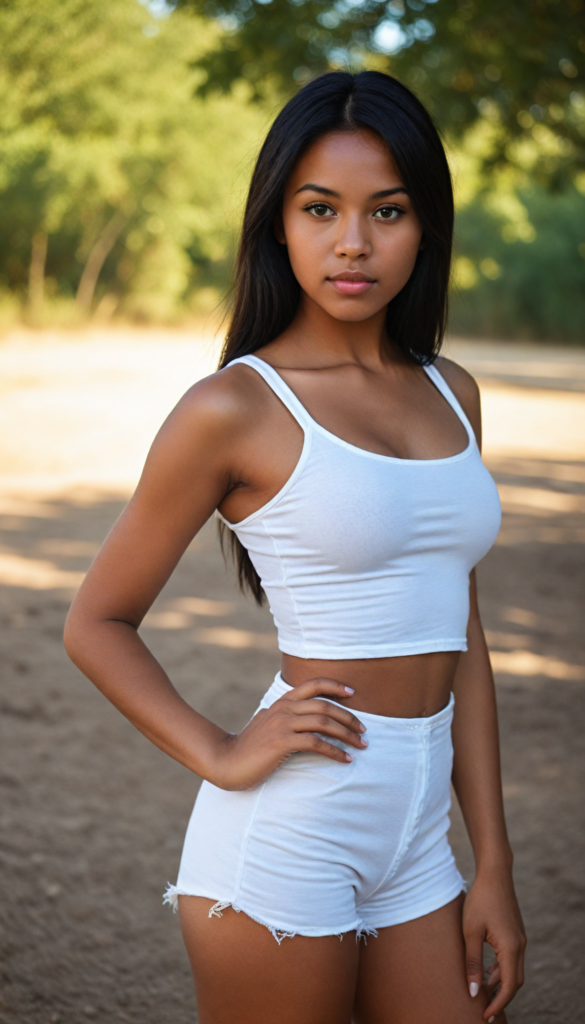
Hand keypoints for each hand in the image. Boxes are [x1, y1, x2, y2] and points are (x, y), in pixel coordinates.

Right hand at [207, 677, 366, 790]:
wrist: (228, 761)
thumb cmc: (250, 746)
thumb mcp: (268, 723)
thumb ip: (284, 715)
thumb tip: (302, 716)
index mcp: (283, 702)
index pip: (313, 684)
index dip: (335, 685)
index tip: (353, 692)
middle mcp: (284, 708)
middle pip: (325, 706)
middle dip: (349, 717)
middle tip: (364, 730)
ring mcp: (282, 724)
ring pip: (324, 723)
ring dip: (347, 734)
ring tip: (361, 745)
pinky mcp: (282, 742)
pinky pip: (316, 743)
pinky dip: (335, 751)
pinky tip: (345, 759)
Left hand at [463, 864, 526, 1019]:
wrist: (495, 874)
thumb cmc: (480, 900)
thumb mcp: (471, 932)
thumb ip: (472, 962)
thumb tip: (474, 991)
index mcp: (511, 948)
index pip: (508, 986)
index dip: (498, 1004)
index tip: (486, 1015)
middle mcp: (520, 946)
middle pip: (515, 982)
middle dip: (501, 998)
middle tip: (485, 1010)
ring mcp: (520, 939)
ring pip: (514, 970)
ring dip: (500, 984)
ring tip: (482, 993)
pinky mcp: (515, 933)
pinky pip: (512, 959)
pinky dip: (502, 970)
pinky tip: (487, 972)